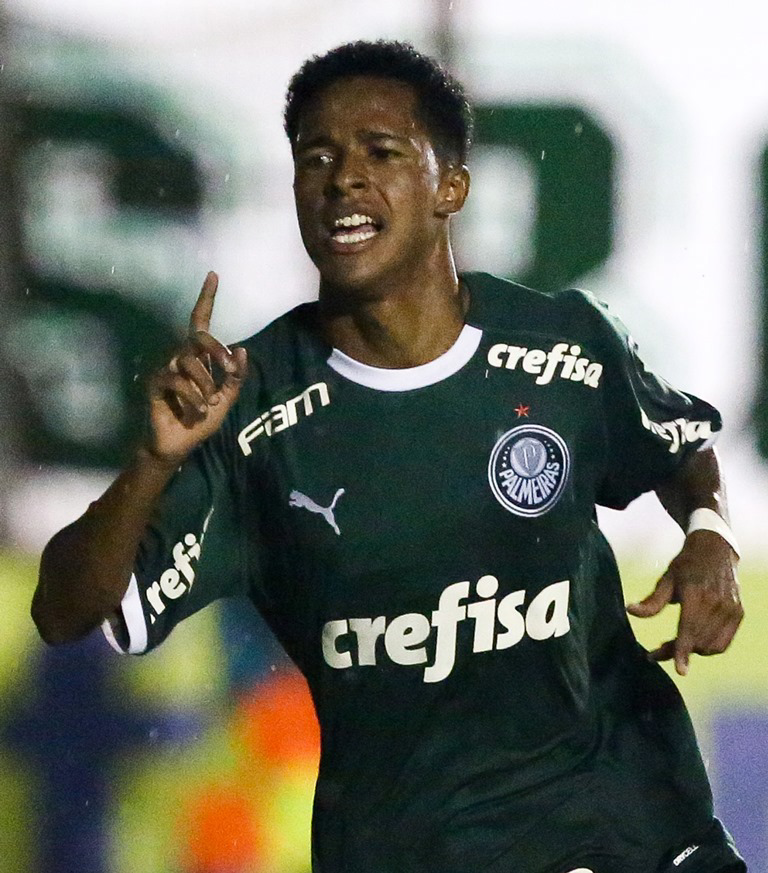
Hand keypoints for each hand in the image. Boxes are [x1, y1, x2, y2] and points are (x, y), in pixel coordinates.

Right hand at [146, 271, 246, 463]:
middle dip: (215, 349)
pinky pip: (176, 380)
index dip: (207, 299)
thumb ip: (235, 377)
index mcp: (200, 359)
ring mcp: (167, 370)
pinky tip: (196, 411)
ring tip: (207, 405)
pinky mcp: (156, 384)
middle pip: (198, 337)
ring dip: (205, 385)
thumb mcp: (226, 401)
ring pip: (189, 362)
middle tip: (227, 368)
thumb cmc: (201, 421)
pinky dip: (191, 397)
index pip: (201, 323)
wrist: (178, 445)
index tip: (213, 275)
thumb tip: (241, 347)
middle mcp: (182, 359)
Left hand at [626, 529, 742, 675]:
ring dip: (692, 652)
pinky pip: (723, 643)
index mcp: (696, 594)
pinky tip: (692, 642)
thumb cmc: (686, 565)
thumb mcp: (666, 579)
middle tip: (657, 650)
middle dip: (676, 652)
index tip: (680, 671)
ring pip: (711, 646)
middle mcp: (717, 603)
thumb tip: (630, 611)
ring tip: (674, 645)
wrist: (716, 550)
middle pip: (697, 641)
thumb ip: (652, 601)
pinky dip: (707, 648)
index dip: (683, 651)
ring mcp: (731, 609)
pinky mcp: (738, 614)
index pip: (689, 629)